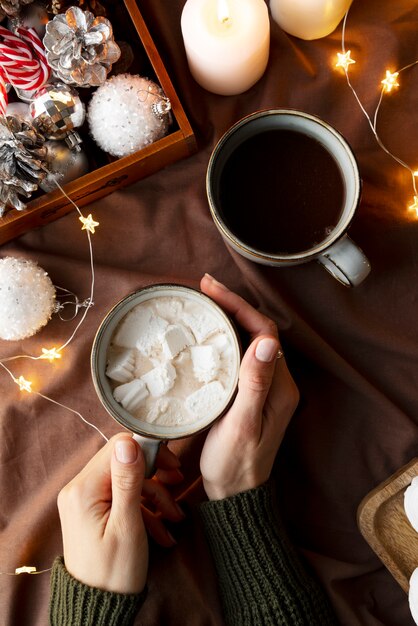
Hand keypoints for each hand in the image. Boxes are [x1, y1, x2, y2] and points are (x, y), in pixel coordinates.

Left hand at [57, 433, 183, 593]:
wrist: (96, 610)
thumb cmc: (113, 573)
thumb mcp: (127, 525)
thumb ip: (127, 481)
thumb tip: (128, 442)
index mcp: (83, 489)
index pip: (119, 447)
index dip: (149, 451)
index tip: (172, 466)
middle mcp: (78, 489)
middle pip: (123, 462)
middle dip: (154, 474)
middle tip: (178, 483)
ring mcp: (84, 500)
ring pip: (126, 481)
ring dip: (154, 496)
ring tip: (175, 518)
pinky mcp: (91, 511)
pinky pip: (120, 498)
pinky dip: (143, 510)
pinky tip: (162, 531)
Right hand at [199, 274, 298, 500]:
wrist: (235, 493)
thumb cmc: (235, 463)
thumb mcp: (242, 424)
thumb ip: (255, 383)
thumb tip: (268, 340)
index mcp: (280, 386)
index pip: (264, 332)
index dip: (239, 307)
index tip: (211, 291)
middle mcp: (277, 381)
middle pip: (257, 331)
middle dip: (232, 306)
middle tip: (203, 290)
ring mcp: (264, 387)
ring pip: (248, 342)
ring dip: (228, 320)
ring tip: (203, 304)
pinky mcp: (250, 393)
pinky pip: (239, 356)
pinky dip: (223, 339)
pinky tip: (206, 335)